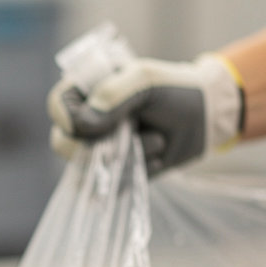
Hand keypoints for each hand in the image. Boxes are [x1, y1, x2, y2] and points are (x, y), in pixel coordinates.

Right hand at [48, 54, 243, 175]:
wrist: (207, 120)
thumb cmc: (177, 91)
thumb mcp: (146, 80)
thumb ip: (113, 95)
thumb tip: (82, 124)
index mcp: (88, 91)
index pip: (58, 107)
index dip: (70, 119)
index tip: (99, 122)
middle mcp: (87, 121)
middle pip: (64, 144)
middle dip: (102, 144)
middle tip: (134, 130)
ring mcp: (99, 149)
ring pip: (86, 169)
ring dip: (126, 158)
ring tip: (155, 141)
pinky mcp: (113, 173)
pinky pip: (107, 186)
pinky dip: (132, 175)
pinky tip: (154, 159)